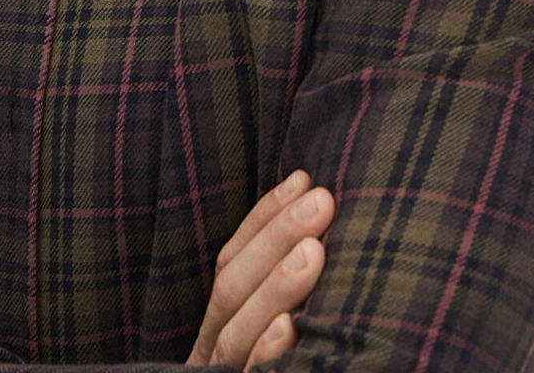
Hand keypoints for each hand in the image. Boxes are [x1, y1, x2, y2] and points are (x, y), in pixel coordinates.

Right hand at [187, 171, 334, 368]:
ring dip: (275, 288)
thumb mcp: (264, 324)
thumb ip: (274, 285)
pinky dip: (267, 354)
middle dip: (276, 240)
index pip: (231, 261)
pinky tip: (289, 328)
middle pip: (231, 289)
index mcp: (219, 324)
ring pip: (235, 332)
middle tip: (321, 202)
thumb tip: (317, 231)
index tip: (303, 179)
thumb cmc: (273, 360)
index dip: (264, 218)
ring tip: (314, 251)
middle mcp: (211, 348)